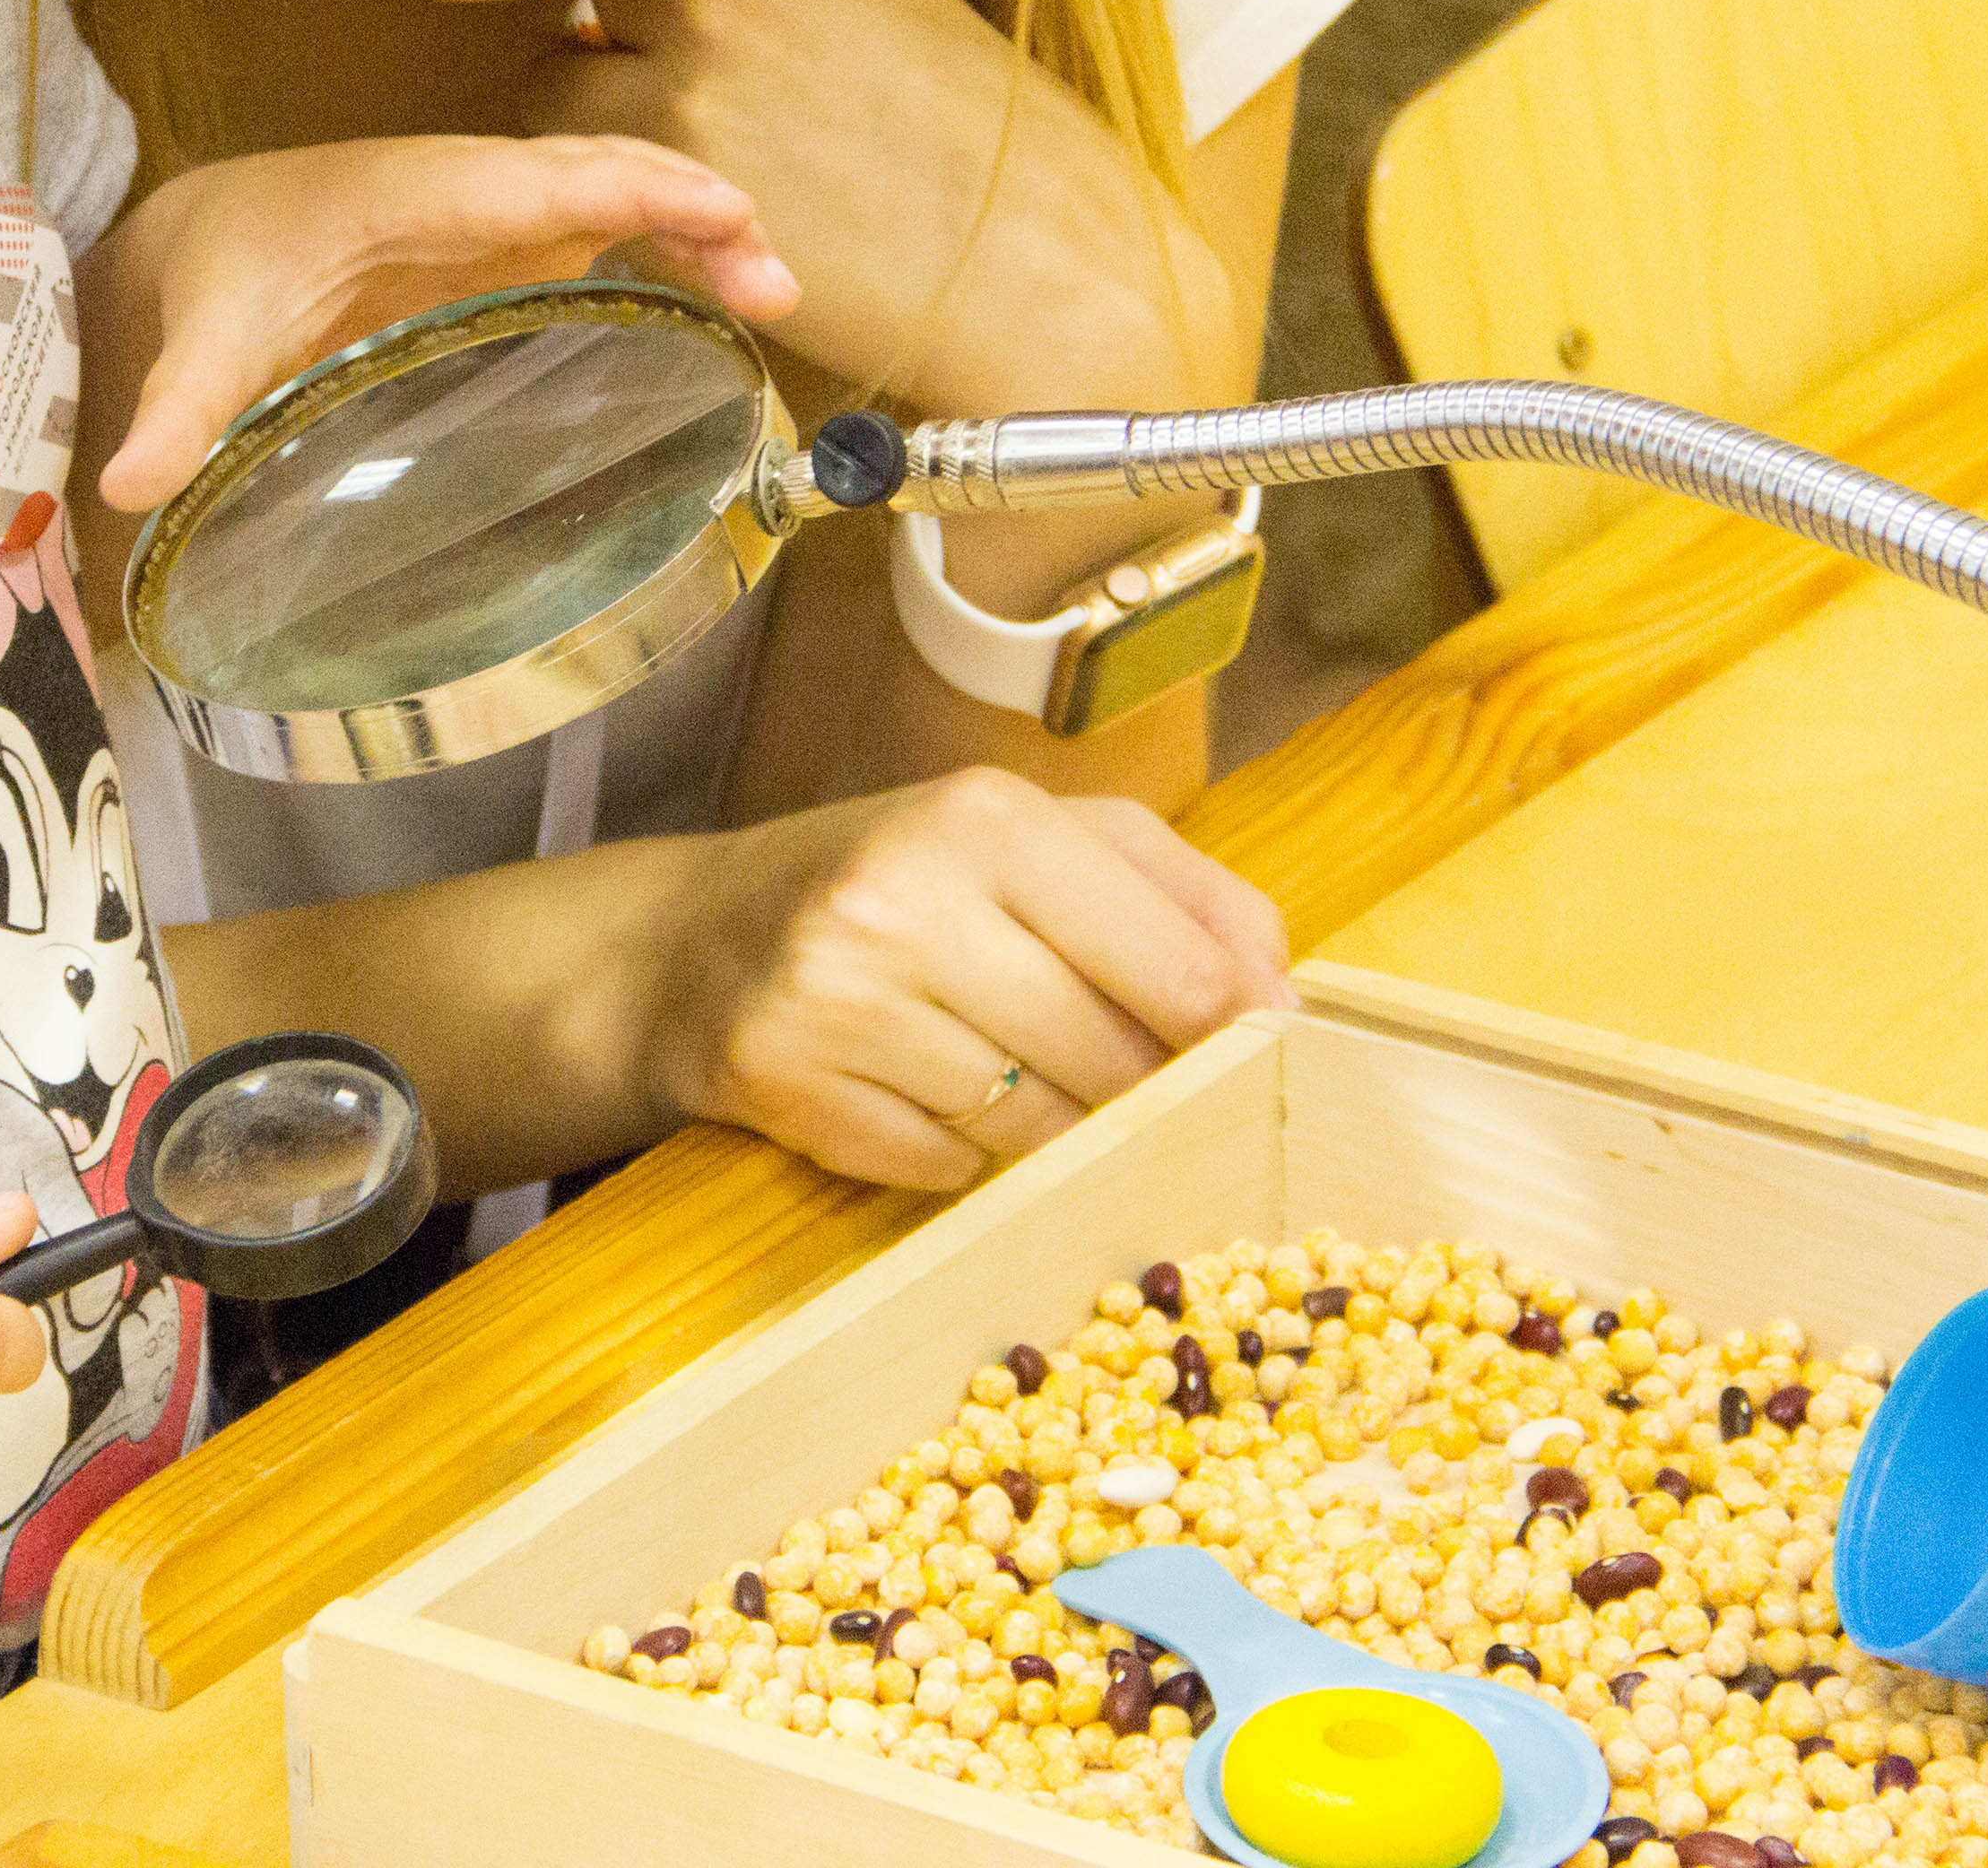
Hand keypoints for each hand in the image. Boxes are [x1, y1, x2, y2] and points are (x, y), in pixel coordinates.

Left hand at [81, 132, 797, 514]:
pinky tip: (726, 305)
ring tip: (775, 297)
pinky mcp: (512, 249)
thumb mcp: (205, 339)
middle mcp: (471, 189)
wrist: (209, 231)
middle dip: (693, 207)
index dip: (623, 186)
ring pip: (620, 196)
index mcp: (412, 194)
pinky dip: (674, 251)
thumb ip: (177, 411)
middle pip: (602, 174)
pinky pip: (609, 229)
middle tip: (773, 279)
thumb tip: (129, 484)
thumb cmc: (224, 270)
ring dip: (703, 230)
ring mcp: (501, 215)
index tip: (706, 207)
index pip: (531, 179)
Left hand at [531, 0, 1232, 410]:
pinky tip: (681, 211)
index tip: (678, 13)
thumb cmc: (968, 140)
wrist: (1034, 259)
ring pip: (559, 64)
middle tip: (709, 112)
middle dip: (628, 42)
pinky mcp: (662, 158)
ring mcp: (685, 57)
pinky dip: (601, 182)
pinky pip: (564, 151)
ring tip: (695, 167)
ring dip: (599, 112)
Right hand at [638, 771, 1287, 1187]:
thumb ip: (1186, 901)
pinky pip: (942, 1170)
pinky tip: (915, 1093)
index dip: (1236, 1033)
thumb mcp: (1048, 845)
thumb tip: (1288, 1003)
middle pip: (1116, 1065)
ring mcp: (837, 997)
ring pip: (1035, 1132)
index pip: (1182, 971)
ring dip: (1049, 1125)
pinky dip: (953, 1154)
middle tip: (1114, 1069)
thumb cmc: (910, 884)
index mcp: (990, 817)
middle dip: (1137, 1087)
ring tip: (1002, 1066)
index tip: (1256, 1053)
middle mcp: (905, 898)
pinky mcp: (785, 1084)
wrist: (699, 939)